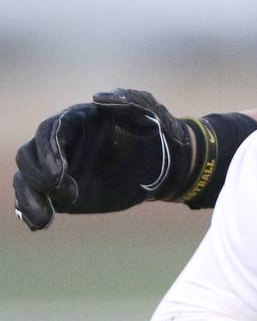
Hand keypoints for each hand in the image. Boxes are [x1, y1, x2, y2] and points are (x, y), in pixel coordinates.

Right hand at [13, 89, 195, 229]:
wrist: (166, 162)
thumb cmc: (154, 131)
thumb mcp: (148, 111)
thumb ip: (127, 101)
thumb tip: (98, 98)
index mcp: (76, 120)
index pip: (50, 131)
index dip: (49, 151)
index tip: (58, 174)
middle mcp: (60, 144)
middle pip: (29, 154)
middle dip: (39, 175)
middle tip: (68, 194)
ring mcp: (59, 169)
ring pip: (26, 178)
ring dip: (29, 197)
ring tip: (44, 218)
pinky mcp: (62, 191)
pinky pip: (36, 198)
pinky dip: (31, 209)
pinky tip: (39, 223)